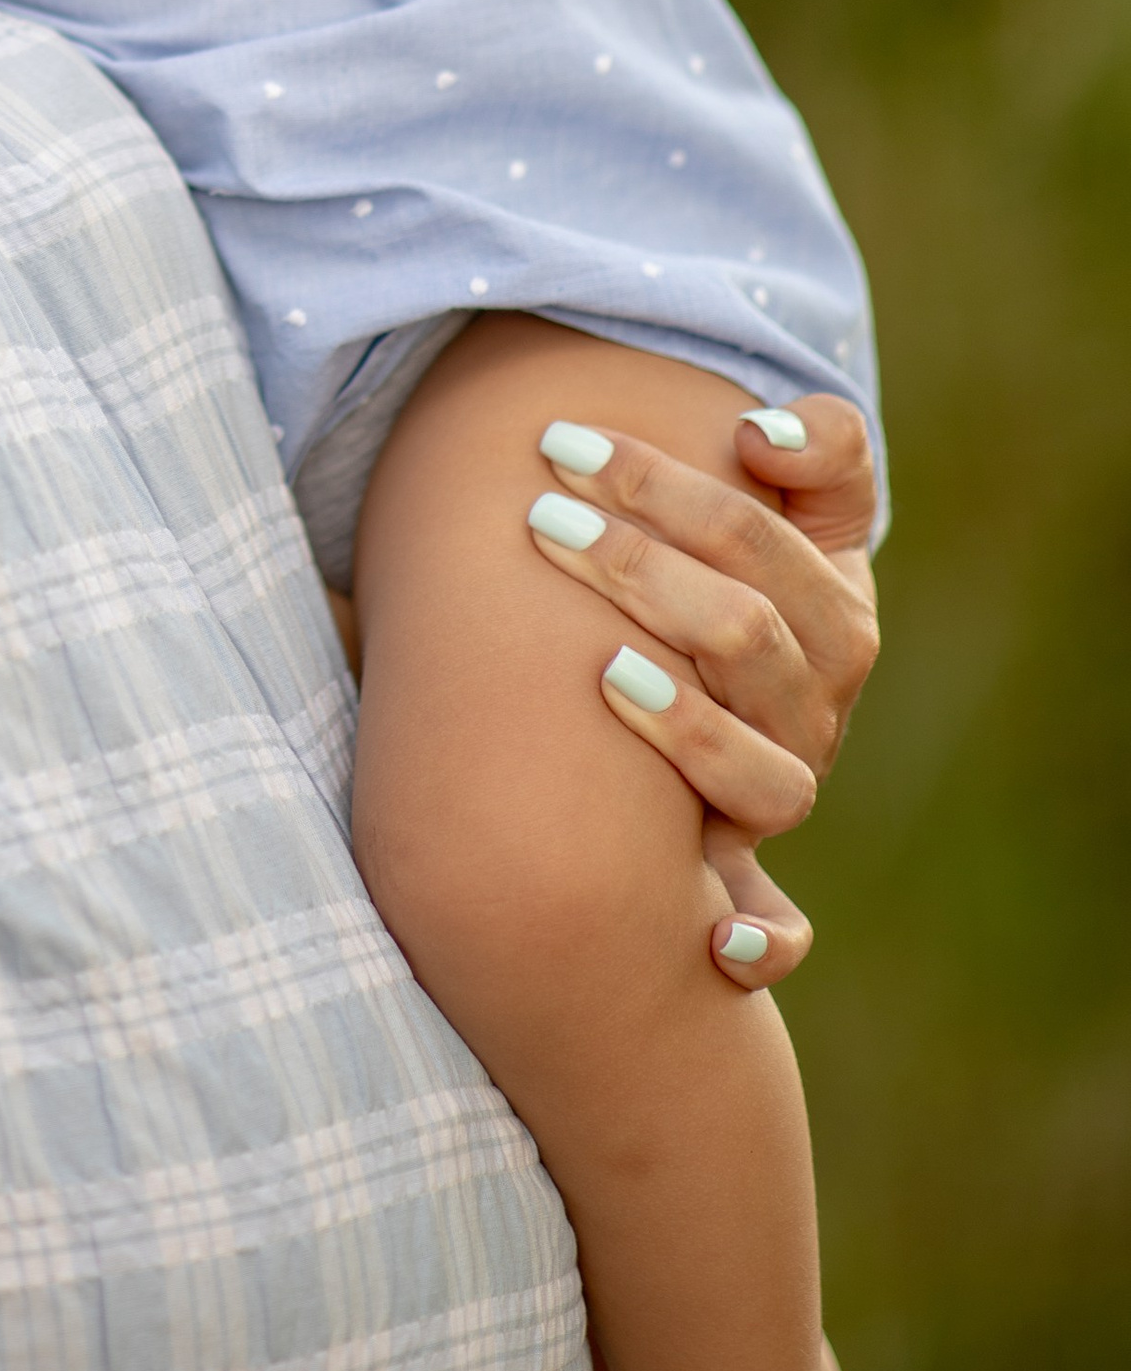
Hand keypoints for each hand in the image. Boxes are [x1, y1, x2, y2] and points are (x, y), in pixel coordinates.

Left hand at [526, 396, 880, 989]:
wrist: (703, 689)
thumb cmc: (726, 574)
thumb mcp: (782, 506)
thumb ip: (815, 450)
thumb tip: (766, 433)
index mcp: (832, 611)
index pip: (769, 539)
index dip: (678, 489)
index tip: (571, 438)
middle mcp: (815, 708)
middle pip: (749, 635)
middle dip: (640, 564)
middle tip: (538, 507)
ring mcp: (781, 792)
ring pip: (762, 772)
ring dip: (685, 726)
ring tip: (599, 666)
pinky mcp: (743, 873)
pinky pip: (776, 926)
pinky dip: (758, 936)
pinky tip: (714, 937)